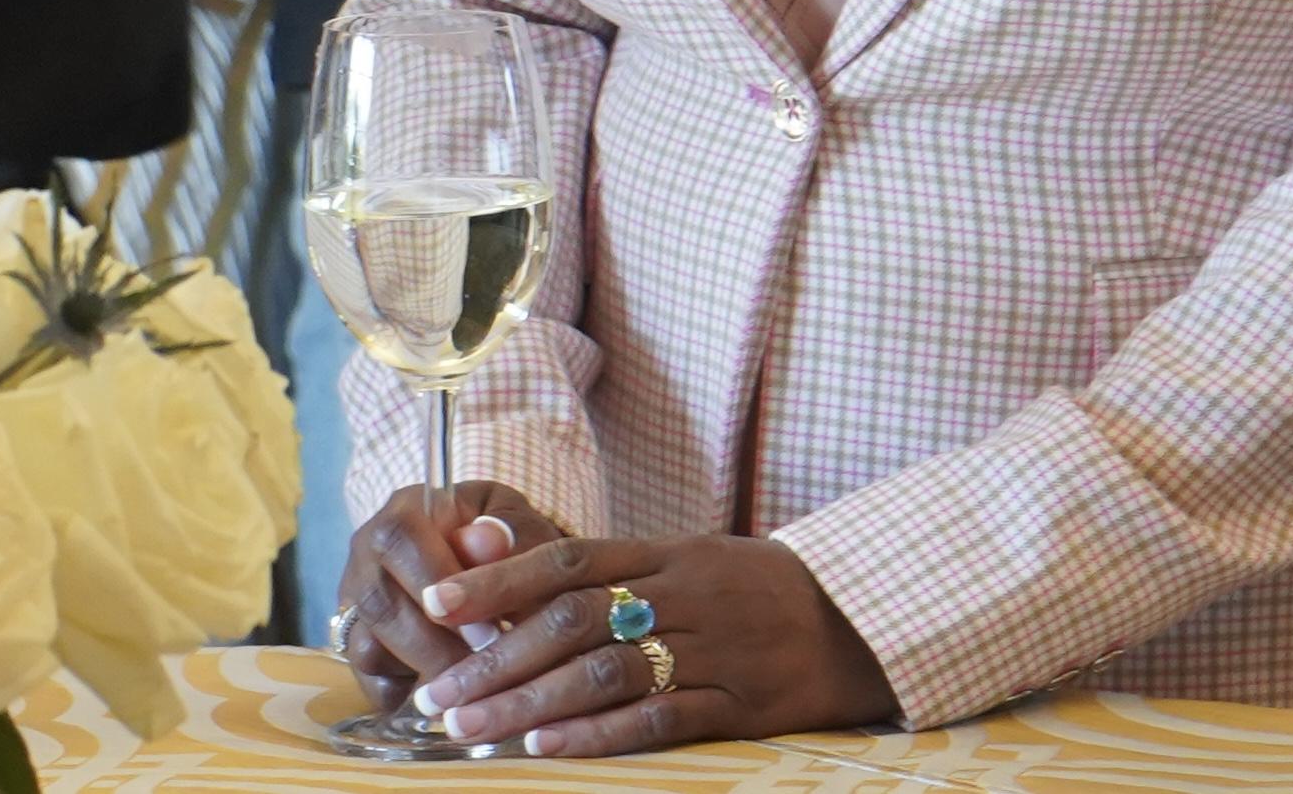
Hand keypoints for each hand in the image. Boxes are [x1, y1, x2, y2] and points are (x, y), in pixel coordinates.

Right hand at [337, 482, 569, 696]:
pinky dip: (408, 696)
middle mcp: (368, 554)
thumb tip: (490, 540)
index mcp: (404, 510)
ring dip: (424, 672)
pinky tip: (451, 699)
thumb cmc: (510, 542)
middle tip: (485, 670)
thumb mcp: (521, 526)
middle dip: (435, 643)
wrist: (500, 566)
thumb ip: (512, 531)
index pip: (400, 538)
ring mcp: (357, 602)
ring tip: (474, 691)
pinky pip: (370, 680)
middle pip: (378, 599)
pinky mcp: (361, 647)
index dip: (437, 582)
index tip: (489, 628)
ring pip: (368, 645)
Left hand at [401, 525, 897, 757]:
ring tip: (473, 726)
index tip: (435, 603)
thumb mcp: (677, 557)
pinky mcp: (741, 707)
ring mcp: (714, 651)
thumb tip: (489, 547)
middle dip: (496, 660)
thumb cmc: (743, 589)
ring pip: (607, 673)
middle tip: (439, 694)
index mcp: (664, 553)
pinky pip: (661, 720)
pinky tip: (547, 745)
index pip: (565, 559)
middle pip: (573, 622)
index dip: (497, 581)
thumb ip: (593, 563)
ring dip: (531, 702)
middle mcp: (683, 596)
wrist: (856, 619)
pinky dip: (600, 733)